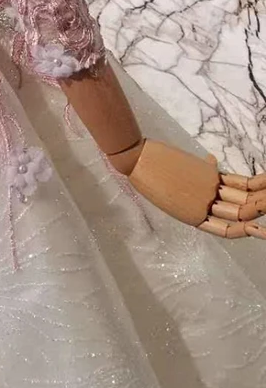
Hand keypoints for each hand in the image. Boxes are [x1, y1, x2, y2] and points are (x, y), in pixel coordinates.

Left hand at [117, 140, 265, 239]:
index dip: (246, 227)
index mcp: (195, 215)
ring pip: (244, 203)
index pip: (226, 227)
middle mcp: (205, 208)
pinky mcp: (208, 178)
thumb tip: (213, 161)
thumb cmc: (149, 171)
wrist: (134, 160)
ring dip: (263, 202)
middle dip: (260, 210)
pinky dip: (256, 186)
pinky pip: (238, 185)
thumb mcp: (174, 183)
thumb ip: (197, 176)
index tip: (260, 228)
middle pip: (241, 214)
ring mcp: (208, 193)